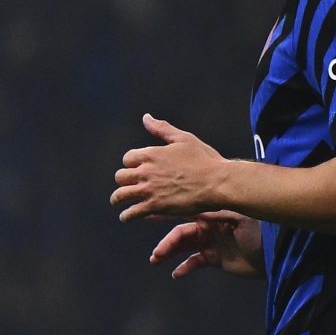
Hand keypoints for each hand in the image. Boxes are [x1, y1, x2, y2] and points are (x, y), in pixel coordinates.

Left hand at [112, 114, 232, 220]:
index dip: (132, 164)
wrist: (217, 182)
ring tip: (119, 203)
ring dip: (118, 199)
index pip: (128, 159)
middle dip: (124, 181)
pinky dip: (127, 215)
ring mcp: (148, 190)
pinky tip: (128, 216)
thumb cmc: (204, 160)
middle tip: (128, 186)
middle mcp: (145, 171)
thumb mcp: (183, 139)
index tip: (136, 169)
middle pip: (120, 177)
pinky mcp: (154, 206)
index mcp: (151, 154)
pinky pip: (131, 213)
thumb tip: (146, 118)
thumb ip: (162, 129)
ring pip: (120, 196)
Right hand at [151, 211, 261, 278]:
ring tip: (157, 260)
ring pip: (185, 247)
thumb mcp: (239, 218)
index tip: (149, 213)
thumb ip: (217, 213)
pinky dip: (185, 267)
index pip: (186, 211)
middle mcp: (210, 228)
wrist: (277, 253)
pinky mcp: (216, 258)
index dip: (168, 212)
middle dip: (168, 242)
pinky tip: (177, 273)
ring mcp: (212, 243)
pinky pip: (195, 262)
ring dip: (170, 253)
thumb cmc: (262, 232)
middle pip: (182, 233)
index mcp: (213, 215)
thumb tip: (195, 207)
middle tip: (157, 254)